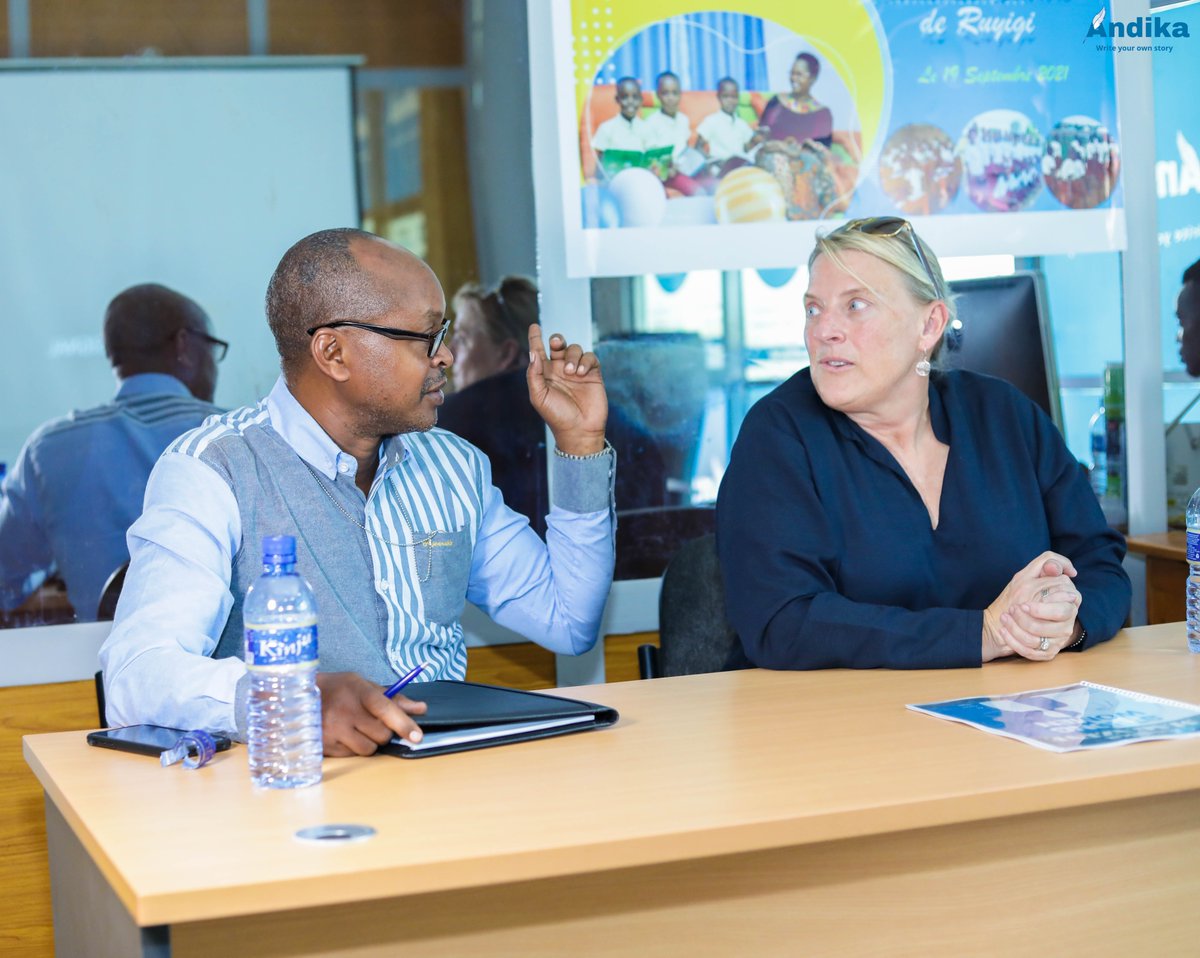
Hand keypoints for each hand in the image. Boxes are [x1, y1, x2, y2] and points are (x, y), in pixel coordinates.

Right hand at [316, 672, 427, 756]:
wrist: (296, 697)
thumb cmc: (337, 689)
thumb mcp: (363, 685)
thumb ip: (393, 698)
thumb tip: (421, 708)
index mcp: (358, 691)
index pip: (385, 709)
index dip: (403, 723)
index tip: (417, 736)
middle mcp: (345, 711)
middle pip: (381, 734)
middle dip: (383, 732)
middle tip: (372, 722)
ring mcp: (333, 730)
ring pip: (368, 749)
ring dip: (369, 742)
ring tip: (356, 728)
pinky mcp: (325, 746)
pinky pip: (352, 755)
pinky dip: (353, 748)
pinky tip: (343, 734)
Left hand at [526, 322, 607, 455]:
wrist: (580, 431)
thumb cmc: (556, 416)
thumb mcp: (539, 397)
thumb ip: (534, 375)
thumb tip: (533, 354)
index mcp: (545, 374)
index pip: (538, 351)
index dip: (535, 338)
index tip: (534, 326)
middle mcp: (560, 370)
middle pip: (559, 345)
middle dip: (558, 339)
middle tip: (556, 344)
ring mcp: (577, 371)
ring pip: (574, 349)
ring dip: (572, 356)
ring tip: (571, 373)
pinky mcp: (592, 375)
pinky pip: (590, 358)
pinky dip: (585, 361)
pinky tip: (580, 373)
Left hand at [982, 552, 1080, 661]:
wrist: (1009, 618)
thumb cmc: (1022, 595)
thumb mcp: (1030, 575)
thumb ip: (1045, 564)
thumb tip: (1056, 567)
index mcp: (1069, 603)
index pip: (1063, 609)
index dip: (1042, 609)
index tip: (1023, 604)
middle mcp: (1068, 622)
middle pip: (1052, 629)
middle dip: (1029, 620)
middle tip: (1014, 610)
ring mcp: (1059, 639)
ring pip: (1039, 639)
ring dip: (1017, 629)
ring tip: (1005, 618)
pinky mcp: (1048, 652)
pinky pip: (1031, 652)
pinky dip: (1014, 642)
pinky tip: (1004, 632)